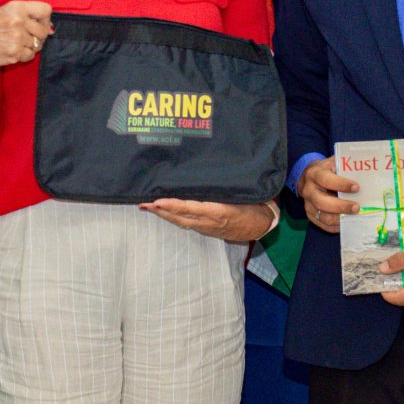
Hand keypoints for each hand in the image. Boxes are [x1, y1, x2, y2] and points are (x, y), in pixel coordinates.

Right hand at [0, 1, 54, 80]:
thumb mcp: (6, 12)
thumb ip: (28, 16)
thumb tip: (52, 29)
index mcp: (17, 7)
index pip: (46, 10)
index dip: (45, 19)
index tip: (39, 24)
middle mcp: (18, 21)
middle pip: (44, 31)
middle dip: (38, 36)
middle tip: (26, 37)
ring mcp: (17, 38)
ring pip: (38, 45)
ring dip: (30, 47)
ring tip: (16, 43)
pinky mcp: (15, 53)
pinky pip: (30, 56)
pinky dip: (24, 55)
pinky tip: (13, 51)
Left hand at [140, 199, 274, 242]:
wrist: (260, 226)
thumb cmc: (253, 206)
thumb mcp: (242, 195)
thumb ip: (225, 188)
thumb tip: (206, 175)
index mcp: (219, 211)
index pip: (191, 208)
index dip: (174, 206)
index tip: (159, 202)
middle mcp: (209, 221)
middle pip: (180, 217)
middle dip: (161, 211)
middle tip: (143, 203)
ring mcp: (206, 227)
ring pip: (180, 221)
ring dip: (163, 215)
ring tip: (146, 206)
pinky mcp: (205, 228)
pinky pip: (185, 222)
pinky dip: (172, 217)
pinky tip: (162, 211)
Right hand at [300, 156, 360, 232]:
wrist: (309, 177)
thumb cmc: (327, 170)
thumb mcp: (333, 163)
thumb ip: (346, 165)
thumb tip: (366, 168)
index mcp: (314, 174)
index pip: (326, 180)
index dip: (341, 184)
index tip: (357, 187)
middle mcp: (308, 190)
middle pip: (322, 202)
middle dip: (341, 206)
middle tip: (357, 207)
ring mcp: (308, 204)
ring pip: (322, 216)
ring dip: (339, 219)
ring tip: (354, 216)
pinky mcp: (310, 215)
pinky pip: (323, 225)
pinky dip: (336, 226)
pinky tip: (347, 223)